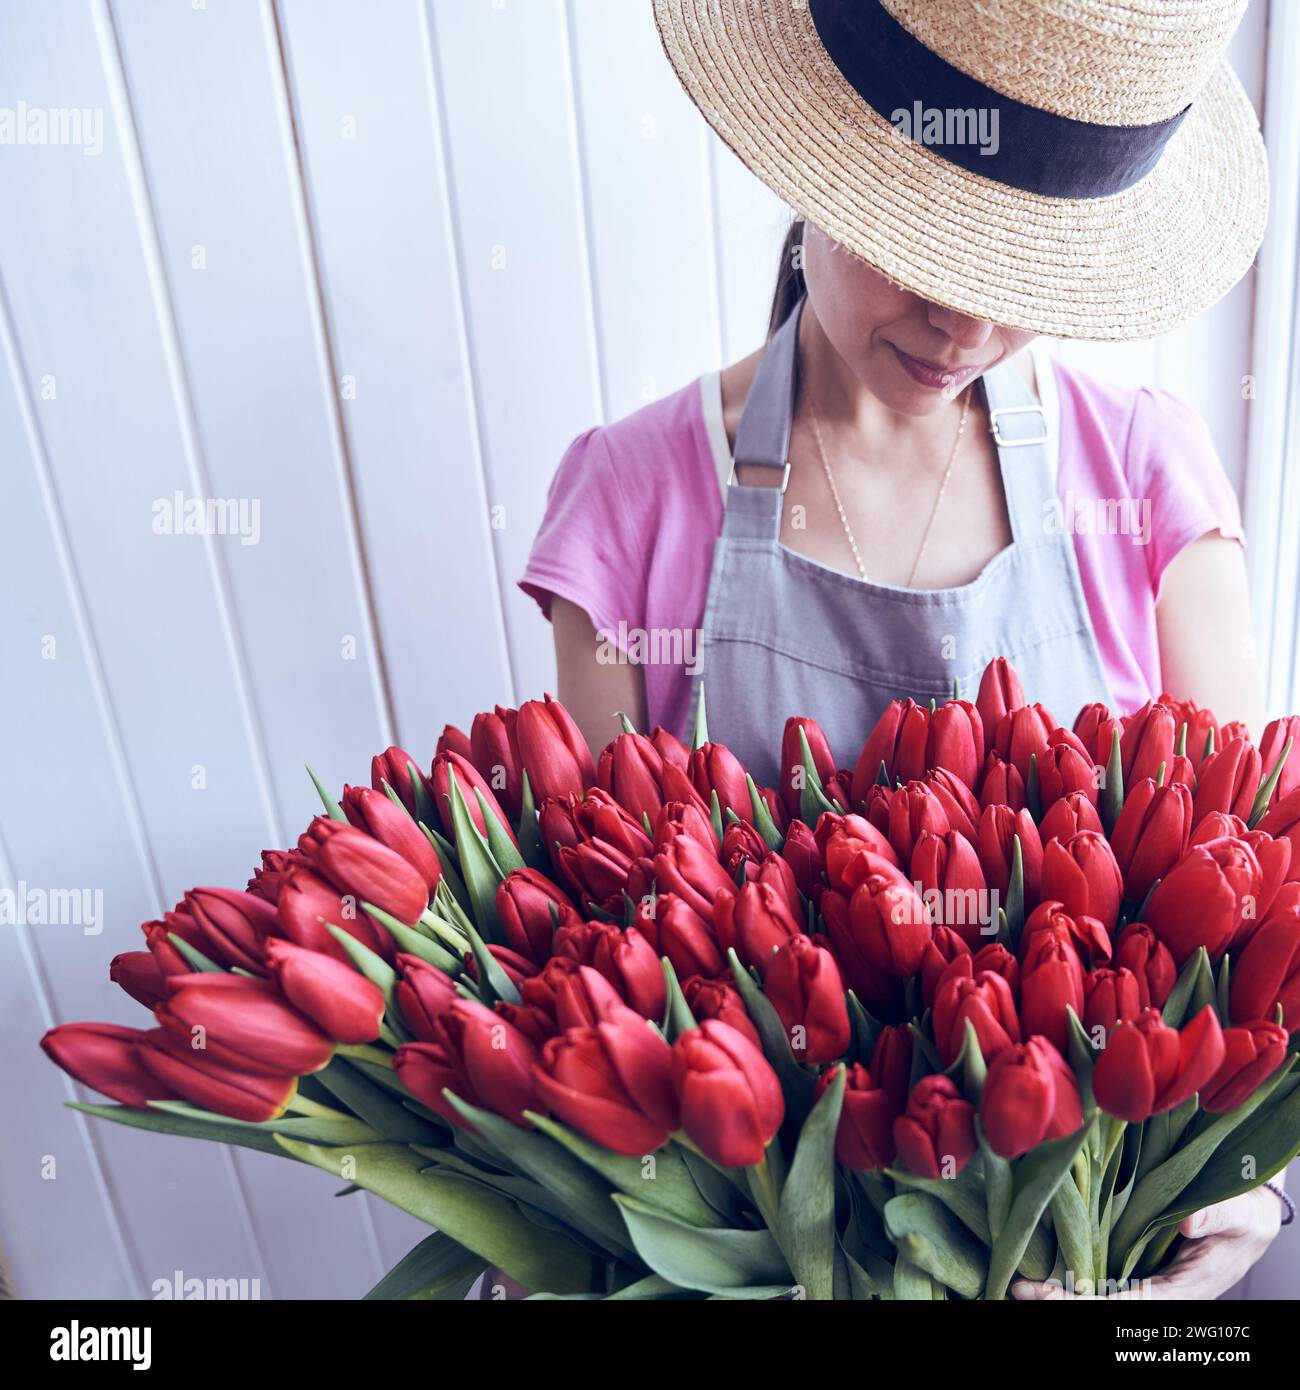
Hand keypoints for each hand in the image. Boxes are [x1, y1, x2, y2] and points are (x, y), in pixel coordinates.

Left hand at [1011, 1187, 1282, 1299]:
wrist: (1244, 1213)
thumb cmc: (1244, 1216)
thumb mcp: (1238, 1214)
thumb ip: (1215, 1216)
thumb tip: (1187, 1222)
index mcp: (1182, 1290)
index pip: (1129, 1305)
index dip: (1089, 1303)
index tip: (1053, 1297)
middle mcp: (1159, 1291)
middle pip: (1105, 1304)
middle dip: (1063, 1300)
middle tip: (1021, 1290)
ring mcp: (1146, 1280)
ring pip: (1098, 1293)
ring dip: (1061, 1291)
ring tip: (1020, 1285)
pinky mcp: (1137, 1264)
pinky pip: (1101, 1275)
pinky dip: (1072, 1275)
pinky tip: (1043, 1268)